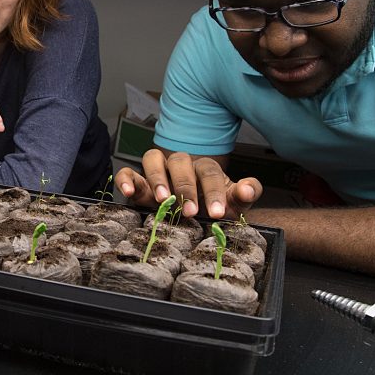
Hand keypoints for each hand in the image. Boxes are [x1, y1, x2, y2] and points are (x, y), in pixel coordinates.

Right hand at [115, 149, 261, 218]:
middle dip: (186, 187)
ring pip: (152, 158)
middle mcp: (180, 165)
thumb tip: (247, 189)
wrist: (194, 216)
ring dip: (157, 178)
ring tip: (163, 201)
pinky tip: (128, 192)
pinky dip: (126, 179)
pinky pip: (128, 172)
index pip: (209, 171)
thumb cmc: (212, 207)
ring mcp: (158, 172)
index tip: (217, 212)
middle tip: (191, 212)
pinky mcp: (138, 182)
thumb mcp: (233, 204)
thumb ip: (244, 195)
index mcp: (204, 169)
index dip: (213, 190)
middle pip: (180, 161)